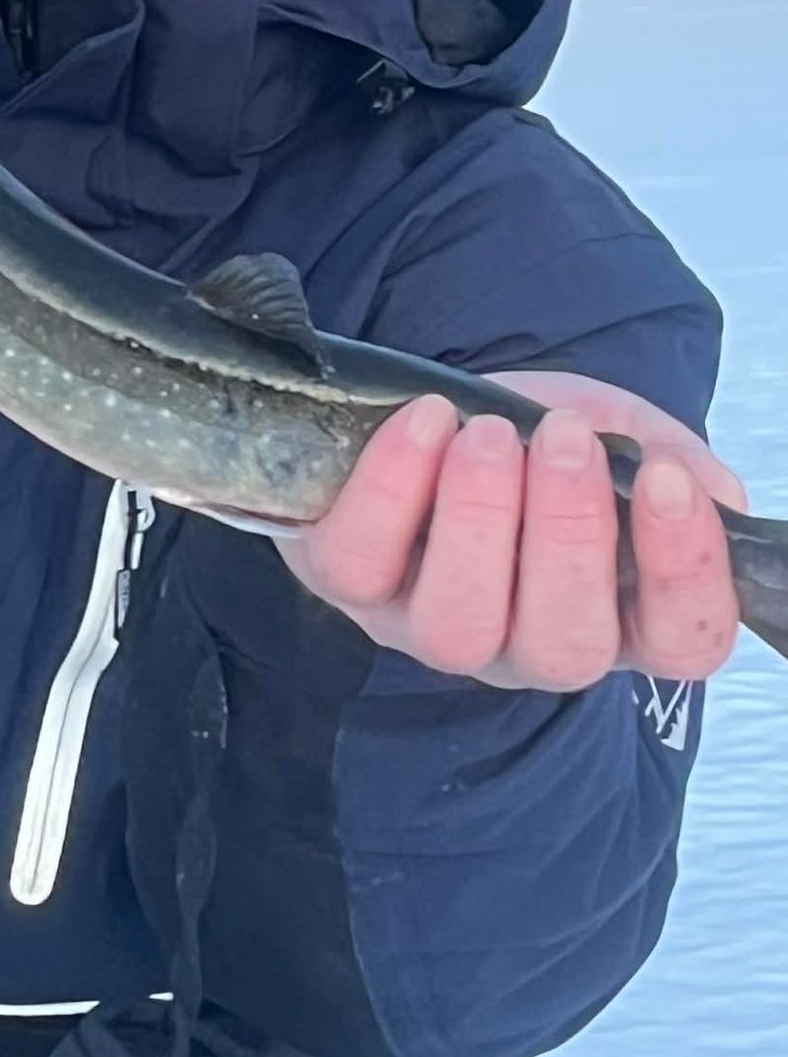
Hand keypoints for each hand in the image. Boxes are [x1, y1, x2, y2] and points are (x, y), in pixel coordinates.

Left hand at [275, 370, 745, 690]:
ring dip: (477, 520)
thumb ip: (671, 460)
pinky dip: (388, 490)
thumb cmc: (542, 439)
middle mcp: (528, 645)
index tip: (665, 477)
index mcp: (622, 619)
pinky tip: (422, 422)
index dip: (683, 568)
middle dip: (568, 533)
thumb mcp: (620, 433)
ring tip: (485, 435)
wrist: (442, 410)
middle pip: (563, 645)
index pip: (681, 640)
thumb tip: (705, 491)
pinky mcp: (351, 585)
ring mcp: (433, 628)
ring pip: (457, 625)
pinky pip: (358, 564)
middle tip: (565, 439)